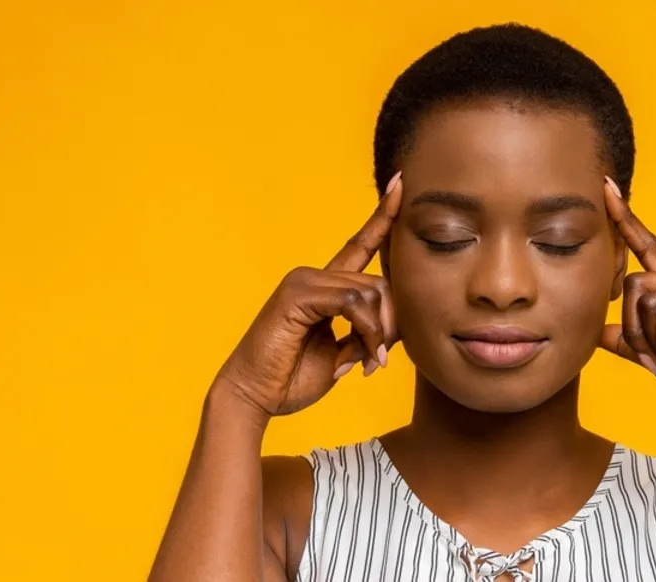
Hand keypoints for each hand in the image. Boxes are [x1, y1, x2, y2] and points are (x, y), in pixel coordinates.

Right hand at [210, 173, 402, 418]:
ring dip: (377, 333)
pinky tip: (360, 356)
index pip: (361, 244)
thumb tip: (394, 327)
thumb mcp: (343, 354)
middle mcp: (315, 275)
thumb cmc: (292, 378)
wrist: (254, 396)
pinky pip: (352, 302)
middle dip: (390, 323)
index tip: (400, 183)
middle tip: (380, 358)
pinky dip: (364, 330)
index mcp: (326, 287)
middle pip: (380, 282)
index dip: (382, 216)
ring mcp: (304, 280)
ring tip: (368, 362)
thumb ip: (368, 332)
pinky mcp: (297, 294)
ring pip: (370, 292)